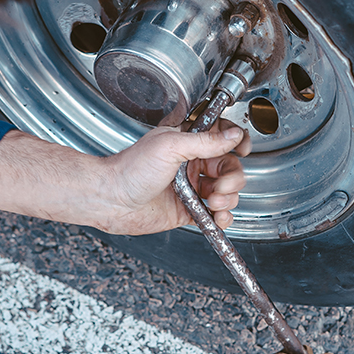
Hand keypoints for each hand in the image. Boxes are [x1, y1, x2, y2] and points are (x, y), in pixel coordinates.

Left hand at [0, 121, 250, 234]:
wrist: (111, 200)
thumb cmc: (130, 169)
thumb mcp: (170, 147)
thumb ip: (205, 142)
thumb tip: (233, 135)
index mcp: (188, 142)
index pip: (223, 137)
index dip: (237, 142)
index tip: (242, 150)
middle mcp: (192, 164)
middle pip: (231, 168)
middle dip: (232, 179)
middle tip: (219, 188)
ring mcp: (192, 188)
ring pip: (228, 192)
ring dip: (228, 199)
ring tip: (212, 203)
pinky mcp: (189, 210)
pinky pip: (216, 214)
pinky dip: (223, 218)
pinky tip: (218, 218)